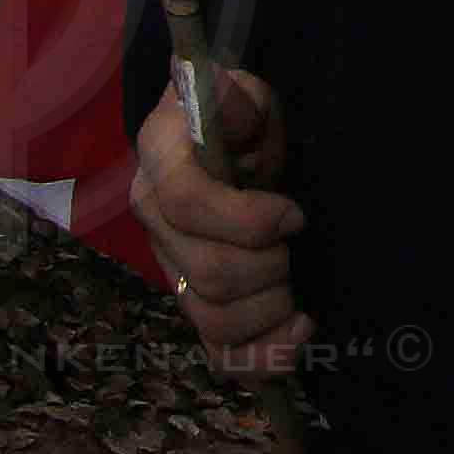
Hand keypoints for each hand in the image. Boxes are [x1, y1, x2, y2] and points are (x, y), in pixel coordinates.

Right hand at [137, 68, 305, 376]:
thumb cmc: (239, 119)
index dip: (248, 219)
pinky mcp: (195, 304)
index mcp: (161, 168)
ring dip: (269, 309)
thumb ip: (236, 101)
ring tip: (295, 287)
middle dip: (269, 266)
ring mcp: (173, 270)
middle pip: (209, 272)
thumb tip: (235, 114)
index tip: (294, 215)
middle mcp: (156, 225)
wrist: (228, 144)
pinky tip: (297, 335)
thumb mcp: (243, 95)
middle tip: (295, 245)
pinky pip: (218, 351)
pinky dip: (261, 358)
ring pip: (213, 316)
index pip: (188, 205)